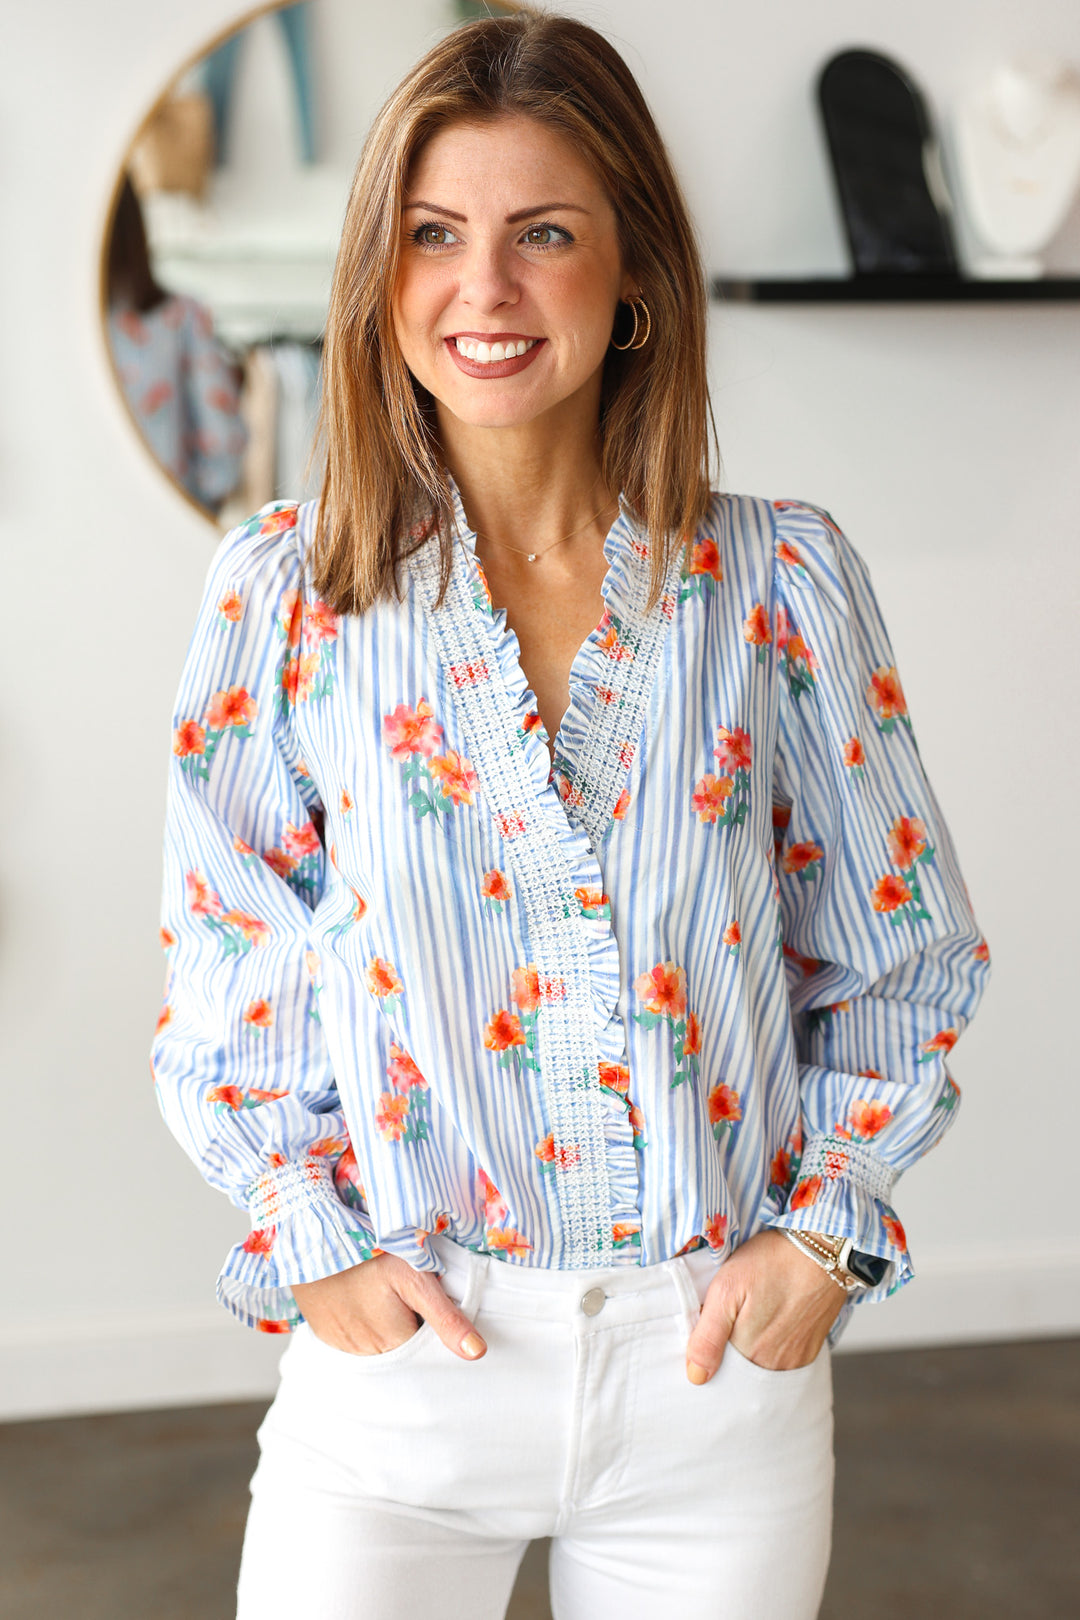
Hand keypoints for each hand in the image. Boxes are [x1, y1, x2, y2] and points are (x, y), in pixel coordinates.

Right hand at [292, 1251, 486, 1360]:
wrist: (313, 1231)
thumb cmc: (370, 1250)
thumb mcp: (414, 1276)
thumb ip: (445, 1317)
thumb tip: (478, 1354)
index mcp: (394, 1342)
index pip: (428, 1349)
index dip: (434, 1325)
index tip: (430, 1301)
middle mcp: (366, 1354)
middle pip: (403, 1351)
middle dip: (411, 1328)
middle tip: (406, 1294)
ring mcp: (341, 1345)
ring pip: (378, 1348)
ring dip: (387, 1329)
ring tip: (384, 1294)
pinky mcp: (324, 1334)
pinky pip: (352, 1342)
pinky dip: (363, 1327)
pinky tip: (364, 1301)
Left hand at [685, 1229, 845, 1383]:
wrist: (822, 1250)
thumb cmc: (772, 1262)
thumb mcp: (727, 1289)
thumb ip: (708, 1336)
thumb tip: (696, 1376)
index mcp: (748, 1353)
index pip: (716, 1368)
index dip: (707, 1347)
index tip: (709, 1323)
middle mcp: (773, 1366)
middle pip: (738, 1369)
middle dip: (728, 1348)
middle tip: (733, 1313)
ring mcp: (794, 1361)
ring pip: (759, 1366)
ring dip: (750, 1347)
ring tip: (753, 1313)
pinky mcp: (809, 1352)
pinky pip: (782, 1360)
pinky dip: (771, 1346)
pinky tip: (770, 1320)